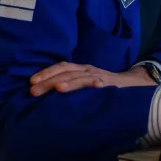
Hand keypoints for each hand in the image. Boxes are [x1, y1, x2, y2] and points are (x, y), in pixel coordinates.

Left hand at [29, 62, 155, 95]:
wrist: (129, 84)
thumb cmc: (102, 87)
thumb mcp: (84, 83)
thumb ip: (70, 85)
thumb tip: (46, 93)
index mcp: (80, 69)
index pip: (61, 67)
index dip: (46, 73)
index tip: (31, 82)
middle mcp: (87, 70)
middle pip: (66, 72)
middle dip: (49, 80)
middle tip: (33, 90)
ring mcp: (99, 76)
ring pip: (81, 78)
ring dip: (69, 83)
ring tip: (57, 89)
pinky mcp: (110, 84)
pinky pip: (102, 83)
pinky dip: (98, 83)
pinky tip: (95, 86)